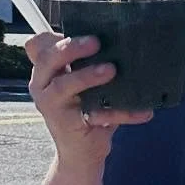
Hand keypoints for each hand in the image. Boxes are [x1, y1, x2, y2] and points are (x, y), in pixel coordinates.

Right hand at [26, 34, 150, 169]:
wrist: (83, 152)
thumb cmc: (87, 110)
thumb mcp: (87, 85)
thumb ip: (94, 65)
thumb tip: (127, 43)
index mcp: (47, 71)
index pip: (38, 46)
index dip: (55, 37)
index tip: (82, 31)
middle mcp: (42, 85)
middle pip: (47, 59)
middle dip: (71, 48)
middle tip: (96, 43)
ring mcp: (51, 105)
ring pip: (63, 85)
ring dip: (87, 76)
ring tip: (111, 70)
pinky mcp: (67, 124)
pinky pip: (96, 114)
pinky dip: (122, 113)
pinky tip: (145, 112)